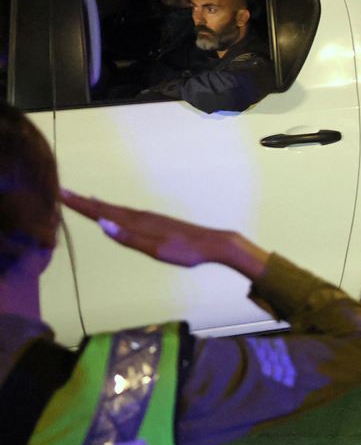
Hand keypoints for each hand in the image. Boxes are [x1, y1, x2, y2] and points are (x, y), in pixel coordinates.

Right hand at [61, 191, 267, 277]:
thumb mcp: (157, 249)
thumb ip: (129, 238)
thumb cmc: (186, 251)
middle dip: (84, 202)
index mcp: (138, 223)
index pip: (103, 213)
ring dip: (98, 205)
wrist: (214, 244)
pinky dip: (114, 210)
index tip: (61, 195)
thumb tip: (103, 224)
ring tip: (82, 199)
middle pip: (107, 209)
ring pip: (117, 210)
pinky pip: (128, 213)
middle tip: (62, 193)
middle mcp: (142, 217)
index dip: (82, 205)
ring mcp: (150, 219)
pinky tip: (114, 212)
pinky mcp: (157, 223)